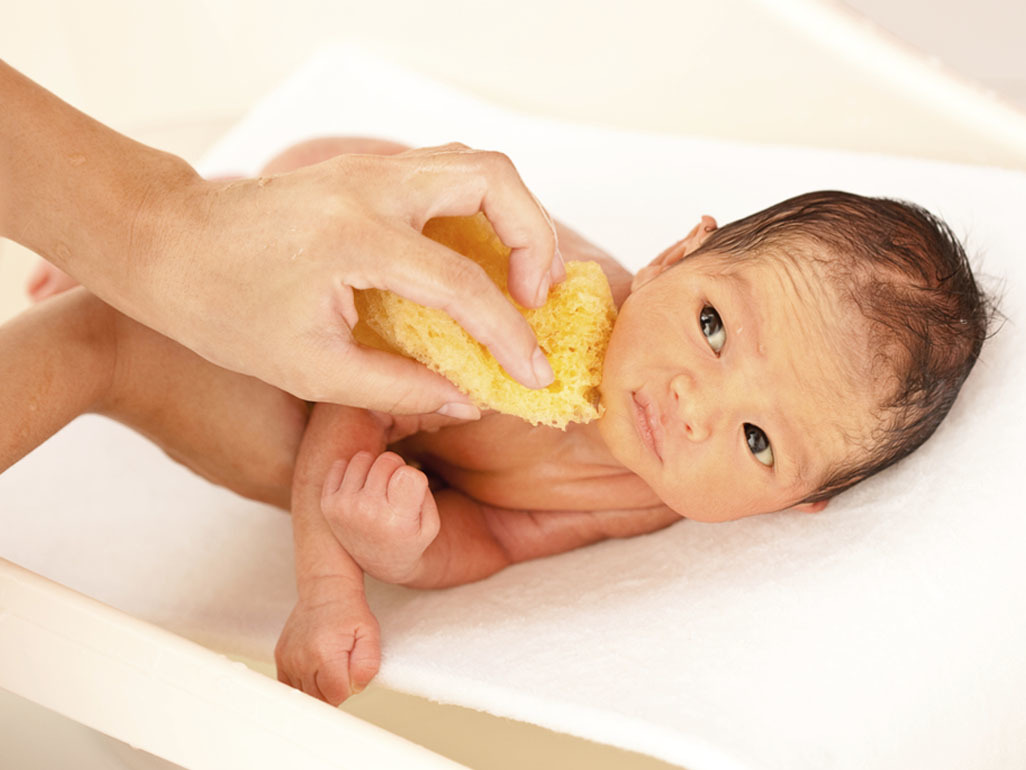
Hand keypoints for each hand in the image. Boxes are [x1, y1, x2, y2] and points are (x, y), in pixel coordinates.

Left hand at [146, 143, 563, 412]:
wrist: (165, 244)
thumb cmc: (222, 309)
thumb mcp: (310, 368)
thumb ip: (400, 387)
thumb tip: (468, 400)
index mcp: (355, 238)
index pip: (462, 283)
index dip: (508, 335)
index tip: (532, 373)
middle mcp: (370, 186)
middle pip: (493, 178)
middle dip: (536, 238)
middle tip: (536, 298)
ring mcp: (367, 168)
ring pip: (474, 163)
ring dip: (514, 214)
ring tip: (518, 276)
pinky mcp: (363, 169)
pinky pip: (445, 171)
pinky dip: (479, 208)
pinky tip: (473, 256)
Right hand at [274, 577, 380, 705]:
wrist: (325, 590)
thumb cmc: (349, 612)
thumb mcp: (370, 634)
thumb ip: (367, 665)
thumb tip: (355, 688)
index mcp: (325, 654)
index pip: (337, 696)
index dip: (349, 688)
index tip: (351, 672)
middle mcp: (302, 658)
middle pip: (320, 698)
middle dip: (334, 689)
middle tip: (342, 666)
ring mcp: (288, 659)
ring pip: (305, 694)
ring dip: (318, 687)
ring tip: (329, 665)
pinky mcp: (280, 658)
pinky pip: (290, 686)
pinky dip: (303, 684)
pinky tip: (314, 670)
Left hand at [321, 451, 439, 583]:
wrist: (379, 563)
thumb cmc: (410, 537)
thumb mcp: (429, 524)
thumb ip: (422, 491)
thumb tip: (395, 465)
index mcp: (398, 521)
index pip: (408, 474)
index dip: (413, 476)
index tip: (411, 492)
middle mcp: (368, 513)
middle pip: (387, 460)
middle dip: (395, 468)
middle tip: (395, 488)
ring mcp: (345, 507)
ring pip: (363, 458)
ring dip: (373, 468)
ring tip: (378, 487)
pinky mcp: (328, 503)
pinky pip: (340, 463)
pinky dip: (353, 471)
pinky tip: (361, 488)